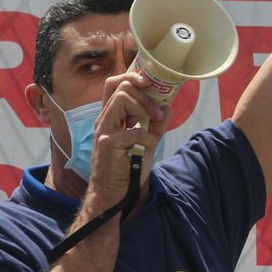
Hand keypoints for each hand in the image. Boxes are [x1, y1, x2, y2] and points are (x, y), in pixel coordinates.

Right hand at [85, 72, 168, 207]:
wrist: (115, 193)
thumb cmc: (127, 168)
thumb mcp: (146, 142)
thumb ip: (155, 124)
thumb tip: (167, 105)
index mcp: (111, 116)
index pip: (114, 84)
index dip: (130, 77)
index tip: (148, 84)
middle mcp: (104, 119)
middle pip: (122, 87)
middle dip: (146, 97)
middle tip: (157, 115)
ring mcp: (104, 130)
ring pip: (123, 99)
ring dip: (144, 110)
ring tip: (152, 126)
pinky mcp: (109, 143)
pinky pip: (134, 130)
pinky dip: (147, 138)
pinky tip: (146, 149)